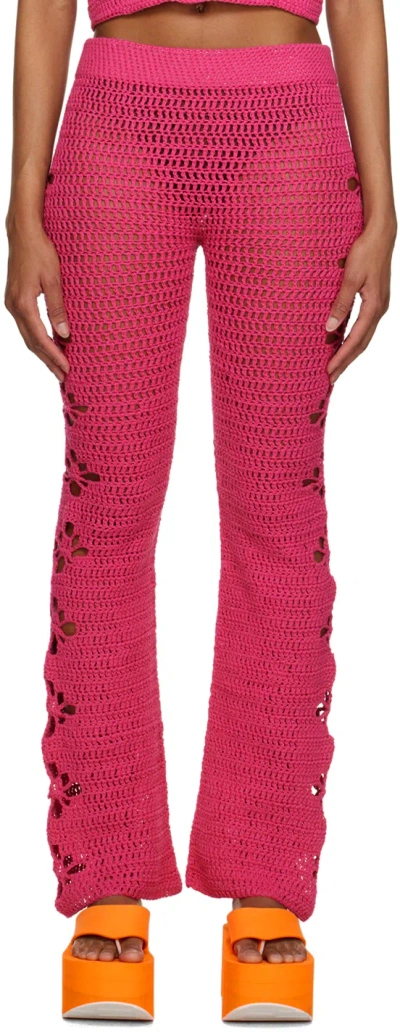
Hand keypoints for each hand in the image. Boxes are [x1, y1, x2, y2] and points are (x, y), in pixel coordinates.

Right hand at [4, 219, 70, 381]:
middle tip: (64, 376)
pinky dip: (37, 339)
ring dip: (42, 352)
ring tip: (57, 366)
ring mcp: (12, 304)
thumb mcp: (53, 279)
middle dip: (48, 361)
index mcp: (23, 303)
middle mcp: (14, 307)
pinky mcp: (14, 300)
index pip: (40, 338)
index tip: (67, 368)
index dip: (54, 355)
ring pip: (27, 336)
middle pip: (32, 342)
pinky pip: (26, 326)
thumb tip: (65, 334)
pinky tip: (48, 344)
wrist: (23, 233)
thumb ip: (58, 308)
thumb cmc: (40, 252)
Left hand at [326, 215, 396, 384]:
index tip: (329, 371)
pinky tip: (343, 342)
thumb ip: (341, 303)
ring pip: (364, 336)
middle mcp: (379, 309)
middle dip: (346, 362)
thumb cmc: (365, 251)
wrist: (381, 234)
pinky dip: (354, 338)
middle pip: (361, 343)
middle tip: (330, 377)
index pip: (356, 340)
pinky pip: (364, 326)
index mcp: (374, 306)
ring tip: (336, 366)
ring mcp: (379, 306)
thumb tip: (330, 328)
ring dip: (350, 352)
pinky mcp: (375, 300)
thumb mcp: (350, 277)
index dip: (342, 357)